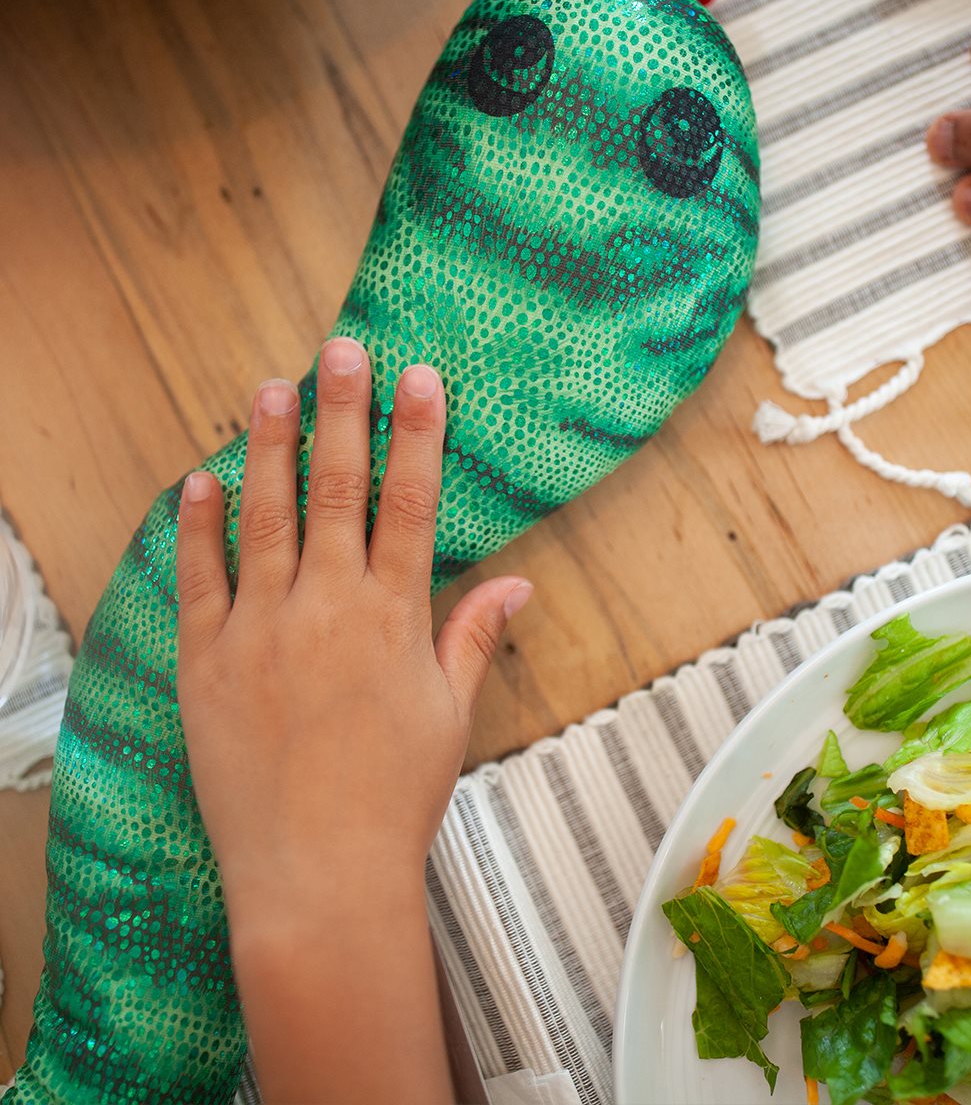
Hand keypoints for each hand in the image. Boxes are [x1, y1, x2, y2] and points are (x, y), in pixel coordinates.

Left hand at [175, 336, 531, 1103]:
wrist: (317, 873)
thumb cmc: (395, 795)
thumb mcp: (449, 712)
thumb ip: (474, 635)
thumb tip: (519, 582)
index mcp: (393, 616)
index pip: (412, 504)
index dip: (418, 436)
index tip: (419, 379)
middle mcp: (328, 606)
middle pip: (337, 489)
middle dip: (342, 412)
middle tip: (340, 350)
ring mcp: (262, 628)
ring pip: (265, 515)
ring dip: (268, 445)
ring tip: (269, 386)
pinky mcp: (208, 660)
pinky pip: (200, 578)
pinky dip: (197, 526)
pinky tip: (200, 480)